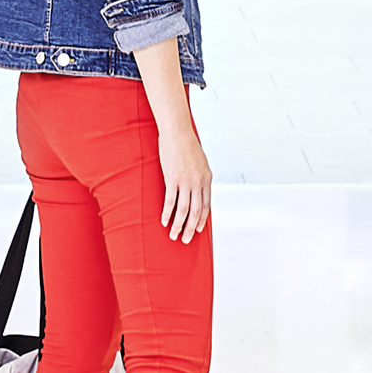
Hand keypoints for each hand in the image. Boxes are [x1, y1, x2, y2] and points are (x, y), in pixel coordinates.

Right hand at [157, 120, 213, 242]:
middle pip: (196, 211)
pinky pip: (170, 201)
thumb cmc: (187, 145)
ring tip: (174, 235)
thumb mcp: (200, 162)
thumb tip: (197, 188)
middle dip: (191, 228)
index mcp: (207, 179)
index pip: (206, 205)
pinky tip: (164, 221)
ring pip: (183, 210)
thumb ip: (200, 177)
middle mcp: (198, 183)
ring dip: (179, 225)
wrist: (178, 133)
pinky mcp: (172, 179)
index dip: (202, 219)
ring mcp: (185, 182)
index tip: (198, 229)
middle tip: (186, 239)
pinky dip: (167, 214)